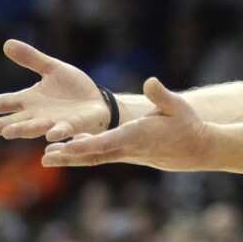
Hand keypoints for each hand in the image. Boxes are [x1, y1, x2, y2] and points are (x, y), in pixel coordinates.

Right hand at [0, 39, 111, 140]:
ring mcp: (53, 122)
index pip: (3, 102)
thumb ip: (31, 59)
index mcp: (29, 100)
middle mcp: (37, 114)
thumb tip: (7, 43)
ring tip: (8, 131)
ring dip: (22, 130)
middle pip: (13, 120)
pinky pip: (63, 130)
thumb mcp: (52, 68)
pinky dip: (57, 132)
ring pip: (34, 127)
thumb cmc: (73, 88)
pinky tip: (51, 135)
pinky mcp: (72, 126)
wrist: (98, 101)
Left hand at [42, 77, 210, 170]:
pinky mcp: (126, 154)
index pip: (110, 142)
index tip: (69, 145)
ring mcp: (127, 154)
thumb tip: (149, 81)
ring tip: (46, 159)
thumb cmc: (187, 125)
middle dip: (72, 156)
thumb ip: (162, 96)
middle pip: (96, 155)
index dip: (88, 144)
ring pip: (94, 158)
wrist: (195, 149)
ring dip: (71, 159)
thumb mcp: (178, 107)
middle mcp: (129, 148)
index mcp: (139, 136)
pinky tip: (66, 153)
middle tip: (46, 157)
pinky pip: (100, 157)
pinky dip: (82, 156)